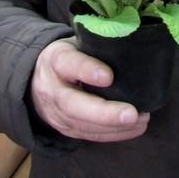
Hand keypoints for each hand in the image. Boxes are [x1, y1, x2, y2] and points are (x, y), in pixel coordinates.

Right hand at [30, 37, 149, 141]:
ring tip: (141, 119)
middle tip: (131, 113)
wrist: (38, 79)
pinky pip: (89, 135)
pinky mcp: (66, 129)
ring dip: (114, 126)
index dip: (87, 70)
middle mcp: (52, 89)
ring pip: (82, 125)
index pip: (68, 63)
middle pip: (73, 105)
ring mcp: (56, 113)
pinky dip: (114, 134)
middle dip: (103, 112)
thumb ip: (96, 44)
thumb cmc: (69, 56)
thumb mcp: (75, 43)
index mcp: (55, 60)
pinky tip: (135, 127)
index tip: (109, 76)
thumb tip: (131, 42)